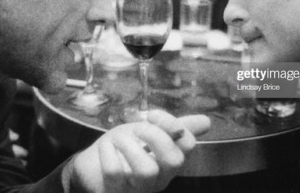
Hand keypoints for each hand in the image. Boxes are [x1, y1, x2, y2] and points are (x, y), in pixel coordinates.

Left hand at [68, 110, 209, 192]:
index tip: (152, 114)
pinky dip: (108, 153)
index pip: (188, 145)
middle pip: (174, 161)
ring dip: (130, 145)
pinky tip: (106, 147)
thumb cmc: (125, 149)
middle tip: (137, 127)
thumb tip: (207, 121)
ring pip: (146, 170)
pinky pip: (115, 172)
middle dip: (156, 136)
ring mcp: (138, 189)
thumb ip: (175, 128)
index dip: (172, 124)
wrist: (92, 166)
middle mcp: (159, 178)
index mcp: (170, 162)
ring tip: (118, 138)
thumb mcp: (150, 133)